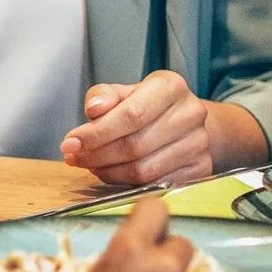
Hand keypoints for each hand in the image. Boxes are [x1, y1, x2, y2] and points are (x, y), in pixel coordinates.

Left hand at [60, 71, 266, 184]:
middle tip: (74, 158)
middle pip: (136, 146)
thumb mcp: (123, 93)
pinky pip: (156, 185)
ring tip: (92, 165)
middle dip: (97, 156)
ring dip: (109, 173)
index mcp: (171, 86)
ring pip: (144, 170)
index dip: (97, 133)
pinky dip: (128, 185)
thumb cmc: (146, 106)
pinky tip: (114, 173)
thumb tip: (94, 109)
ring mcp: (200, 142)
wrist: (184, 122)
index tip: (69, 144)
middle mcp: (192, 112)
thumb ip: (104, 97)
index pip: (132, 114)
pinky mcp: (202, 167)